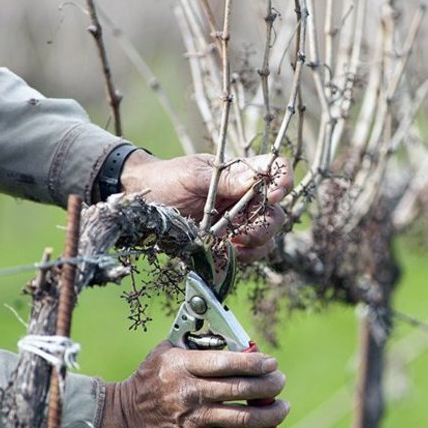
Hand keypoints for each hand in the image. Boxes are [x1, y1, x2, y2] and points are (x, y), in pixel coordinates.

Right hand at [91, 341, 291, 427]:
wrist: (122, 419)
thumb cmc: (148, 380)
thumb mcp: (166, 352)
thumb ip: (196, 343)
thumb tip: (231, 338)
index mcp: (183, 365)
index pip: (227, 362)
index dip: (255, 362)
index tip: (271, 362)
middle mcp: (191, 392)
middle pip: (241, 389)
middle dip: (269, 385)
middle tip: (280, 381)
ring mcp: (196, 418)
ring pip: (244, 418)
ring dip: (271, 413)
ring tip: (283, 407)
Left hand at [120, 151, 293, 261]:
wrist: (144, 205)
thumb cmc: (168, 181)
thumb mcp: (193, 175)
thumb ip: (224, 179)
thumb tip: (256, 179)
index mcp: (241, 174)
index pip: (276, 170)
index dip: (283, 181)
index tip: (274, 194)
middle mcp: (246, 198)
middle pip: (276, 211)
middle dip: (266, 224)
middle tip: (243, 232)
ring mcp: (239, 222)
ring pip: (267, 236)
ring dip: (256, 243)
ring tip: (232, 244)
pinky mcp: (229, 243)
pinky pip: (250, 253)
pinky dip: (243, 257)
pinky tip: (226, 253)